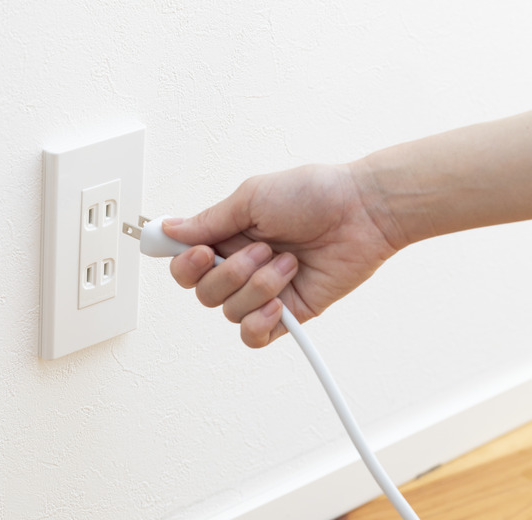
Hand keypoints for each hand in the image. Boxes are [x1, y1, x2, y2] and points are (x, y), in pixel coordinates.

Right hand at [164, 163, 396, 347]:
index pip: (185, 264)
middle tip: (261, 249)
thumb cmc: (314, 194)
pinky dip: (260, 321)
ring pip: (230, 312)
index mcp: (228, 236)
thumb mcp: (251, 198)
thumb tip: (169, 228)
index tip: (200, 253)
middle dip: (229, 274)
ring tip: (288, 262)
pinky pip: (254, 336)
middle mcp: (242, 266)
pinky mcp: (288, 313)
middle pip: (203, 293)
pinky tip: (279, 300)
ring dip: (258, 287)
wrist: (362, 211)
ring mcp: (264, 291)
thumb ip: (208, 221)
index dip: (184, 264)